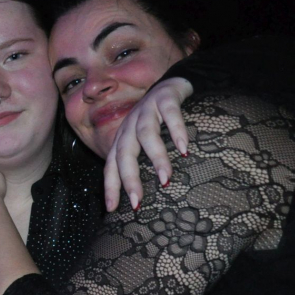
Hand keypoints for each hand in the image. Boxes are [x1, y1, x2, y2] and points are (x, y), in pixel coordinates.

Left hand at [104, 76, 193, 210]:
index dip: (110, 186)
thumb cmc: (155, 120)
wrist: (171, 84)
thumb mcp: (142, 141)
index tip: (112, 209)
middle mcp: (129, 126)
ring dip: (155, 158)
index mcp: (122, 139)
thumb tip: (142, 195)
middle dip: (128, 178)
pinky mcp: (165, 97)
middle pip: (124, 153)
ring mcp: (146, 110)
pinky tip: (183, 148)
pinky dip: (176, 131)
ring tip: (166, 178)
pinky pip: (170, 114)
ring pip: (146, 135)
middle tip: (137, 201)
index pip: (111, 166)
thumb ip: (140, 162)